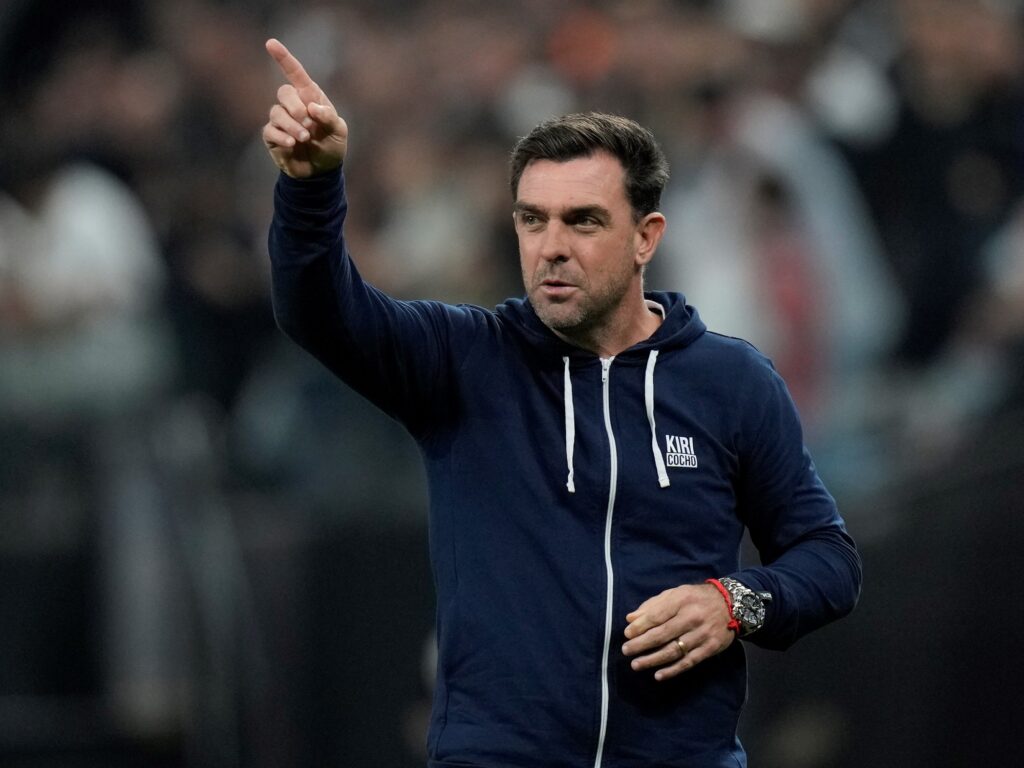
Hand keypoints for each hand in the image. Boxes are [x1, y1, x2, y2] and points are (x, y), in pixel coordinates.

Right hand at [262, 38, 347, 177]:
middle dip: (295, 106)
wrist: (321, 172)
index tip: (271, 43)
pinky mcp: (273, 136)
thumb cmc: (332, 146)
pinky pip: (270, 130)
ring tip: (304, 138)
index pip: (295, 73)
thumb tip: (312, 107)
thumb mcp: (339, 132)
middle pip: (284, 92)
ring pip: (276, 112)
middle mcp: (293, 105)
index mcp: (310, 97)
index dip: (283, 58)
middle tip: (308, 124)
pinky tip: (293, 144)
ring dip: (292, 125)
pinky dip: (282, 137)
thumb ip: (329, 117)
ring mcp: (281, 120)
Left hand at [621, 583, 734, 680]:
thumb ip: (653, 605)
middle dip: (642, 644)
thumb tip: (630, 619)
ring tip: (636, 664)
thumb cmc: (696, 598)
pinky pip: (689, 661)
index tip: (626, 634)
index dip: (640, 626)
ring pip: (674, 650)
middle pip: (663, 634)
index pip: (657, 615)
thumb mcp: (675, 594)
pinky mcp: (710, 648)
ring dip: (653, 659)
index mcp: (681, 601)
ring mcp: (702, 634)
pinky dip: (673, 670)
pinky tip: (658, 675)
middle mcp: (692, 617)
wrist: (731, 604)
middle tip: (626, 651)